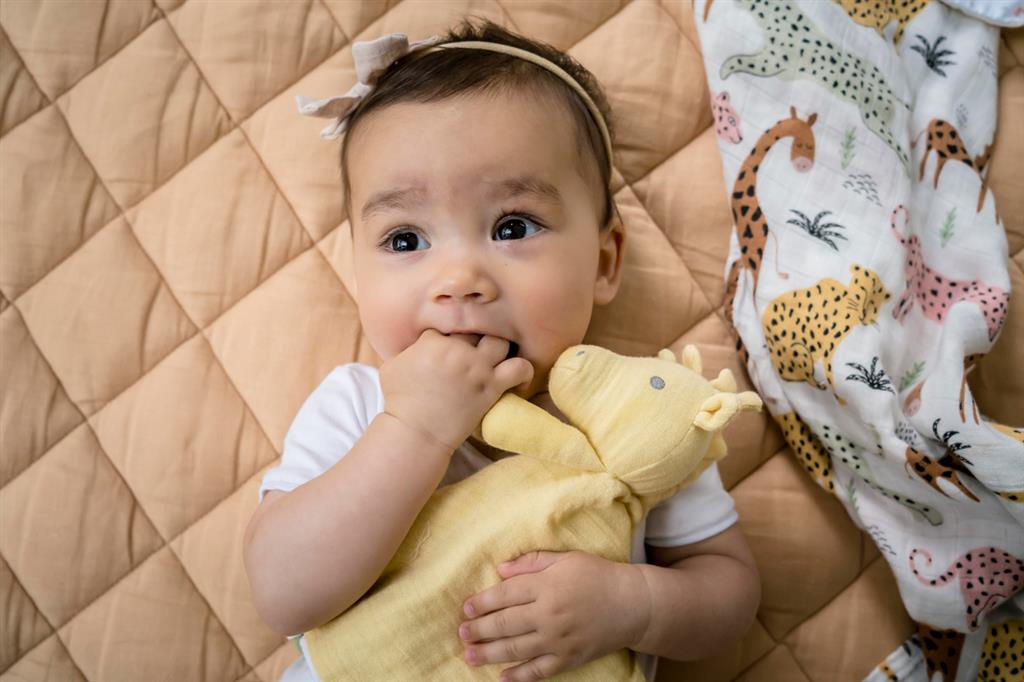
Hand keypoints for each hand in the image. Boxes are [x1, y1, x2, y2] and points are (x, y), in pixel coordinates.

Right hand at [379, 329, 532, 451]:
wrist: (416, 432)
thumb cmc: (399, 402)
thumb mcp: (393, 366)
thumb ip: (409, 349)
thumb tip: (420, 344)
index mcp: (432, 341)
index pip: (448, 324)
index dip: (450, 334)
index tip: (450, 346)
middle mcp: (457, 349)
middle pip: (476, 327)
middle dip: (476, 336)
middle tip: (476, 347)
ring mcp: (476, 367)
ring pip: (500, 341)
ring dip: (500, 347)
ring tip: (498, 356)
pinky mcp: (491, 387)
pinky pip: (520, 368)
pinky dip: (523, 370)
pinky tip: (518, 377)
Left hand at [458, 551, 650, 680]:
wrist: (633, 604)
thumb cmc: (598, 575)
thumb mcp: (566, 559)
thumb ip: (531, 562)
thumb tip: (500, 570)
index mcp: (547, 585)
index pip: (505, 595)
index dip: (483, 602)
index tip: (466, 608)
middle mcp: (549, 614)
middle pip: (505, 624)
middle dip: (479, 629)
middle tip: (461, 633)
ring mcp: (558, 640)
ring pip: (515, 649)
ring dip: (489, 653)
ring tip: (469, 655)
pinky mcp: (568, 659)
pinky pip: (538, 671)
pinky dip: (519, 677)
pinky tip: (501, 678)